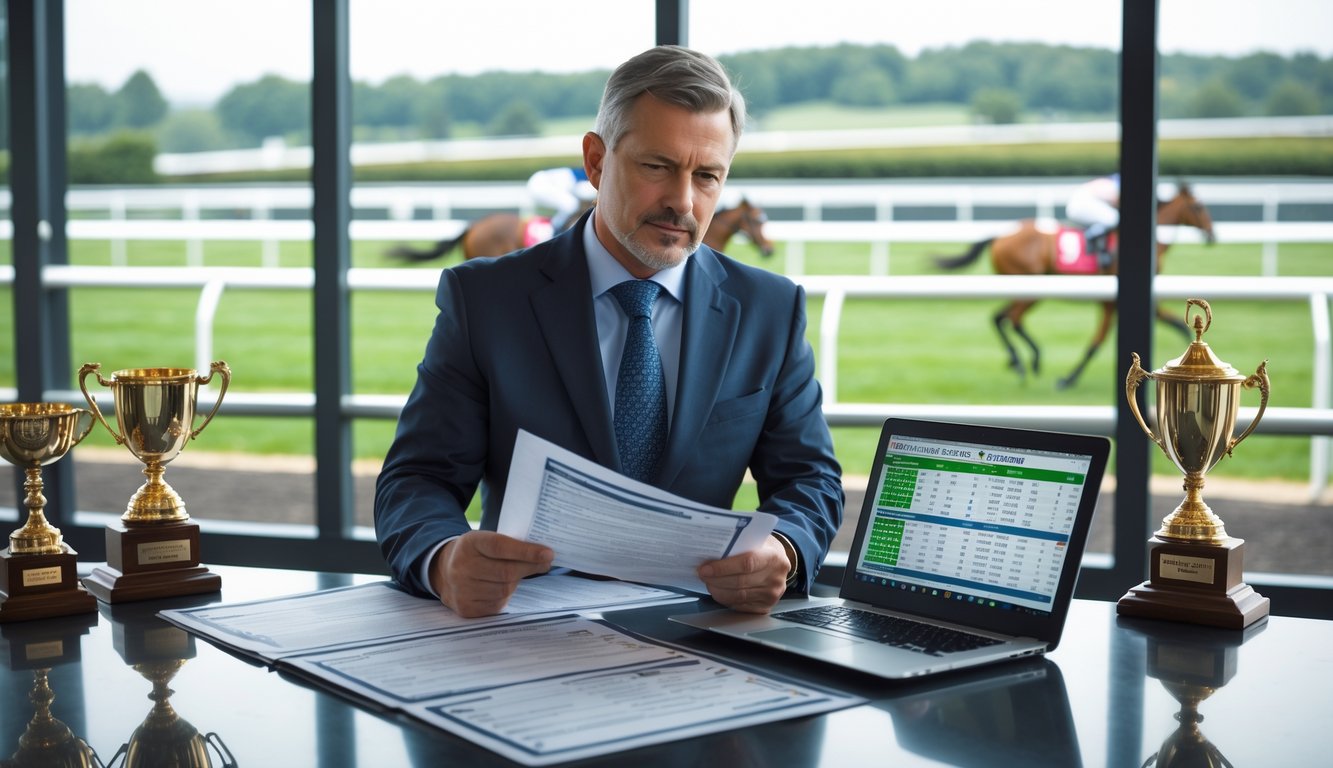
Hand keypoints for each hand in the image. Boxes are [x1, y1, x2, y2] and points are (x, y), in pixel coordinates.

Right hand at [429, 531, 553, 617]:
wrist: (444, 571)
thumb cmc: (475, 553)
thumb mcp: (485, 540)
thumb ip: (510, 545)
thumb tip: (544, 556)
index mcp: (469, 543)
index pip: (501, 547)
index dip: (527, 551)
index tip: (548, 554)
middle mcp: (462, 566)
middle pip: (506, 572)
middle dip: (530, 568)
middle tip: (544, 563)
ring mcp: (461, 589)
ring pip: (504, 590)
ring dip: (514, 583)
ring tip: (511, 575)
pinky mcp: (465, 608)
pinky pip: (497, 604)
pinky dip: (504, 596)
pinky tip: (499, 588)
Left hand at [697, 535, 790, 613]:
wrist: (779, 563)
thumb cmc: (763, 549)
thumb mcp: (756, 540)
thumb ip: (738, 545)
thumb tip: (711, 551)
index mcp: (773, 557)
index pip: (746, 564)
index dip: (723, 568)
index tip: (706, 568)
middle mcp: (775, 578)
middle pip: (740, 582)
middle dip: (716, 580)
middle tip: (703, 574)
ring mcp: (771, 595)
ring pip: (738, 596)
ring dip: (718, 590)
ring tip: (708, 582)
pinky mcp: (765, 607)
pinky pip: (740, 606)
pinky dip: (725, 599)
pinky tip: (719, 591)